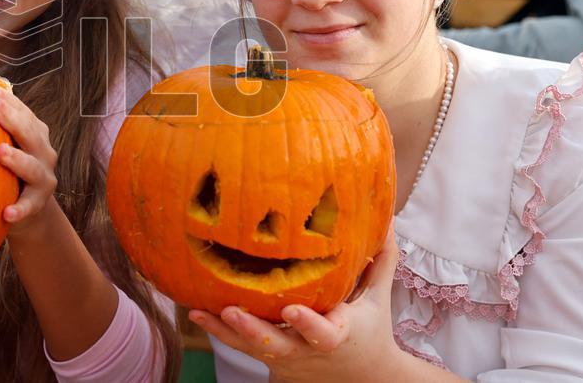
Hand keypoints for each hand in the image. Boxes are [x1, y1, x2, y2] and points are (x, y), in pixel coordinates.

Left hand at [0, 85, 57, 234]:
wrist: (26, 207)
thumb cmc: (7, 168)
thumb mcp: (2, 140)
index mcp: (34, 133)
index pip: (22, 112)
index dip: (7, 100)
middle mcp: (43, 152)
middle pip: (30, 133)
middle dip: (10, 118)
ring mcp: (43, 178)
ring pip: (33, 168)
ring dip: (18, 160)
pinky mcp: (38, 203)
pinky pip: (29, 206)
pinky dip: (20, 209)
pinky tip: (7, 213)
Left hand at [189, 230, 403, 382]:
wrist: (360, 378)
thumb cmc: (370, 327)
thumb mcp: (378, 296)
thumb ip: (381, 258)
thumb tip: (388, 215)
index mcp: (338, 334)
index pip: (323, 333)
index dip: (307, 324)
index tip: (292, 310)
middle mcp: (307, 350)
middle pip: (277, 345)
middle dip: (253, 330)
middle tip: (231, 311)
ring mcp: (286, 358)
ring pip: (252, 348)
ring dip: (224, 331)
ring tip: (199, 311)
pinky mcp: (269, 360)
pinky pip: (240, 348)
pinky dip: (218, 331)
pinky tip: (194, 310)